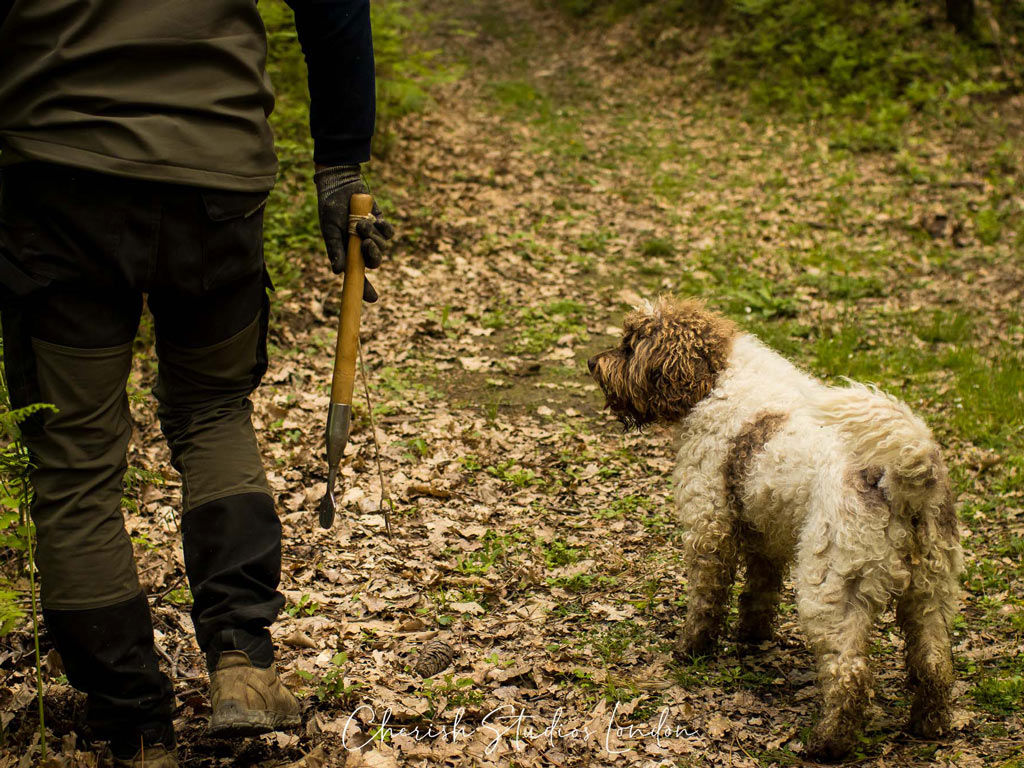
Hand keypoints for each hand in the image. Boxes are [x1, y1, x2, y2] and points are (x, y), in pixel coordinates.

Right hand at [313, 164, 393, 301]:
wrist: (341, 185)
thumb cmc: (331, 209)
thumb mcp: (330, 230)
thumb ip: (335, 249)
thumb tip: (338, 271)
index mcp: (349, 254)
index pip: (359, 275)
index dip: (366, 288)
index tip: (373, 299)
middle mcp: (361, 248)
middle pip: (375, 262)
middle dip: (372, 255)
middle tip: (365, 243)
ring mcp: (373, 236)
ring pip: (382, 246)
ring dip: (372, 235)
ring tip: (360, 222)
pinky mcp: (381, 223)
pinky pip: (388, 232)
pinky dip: (382, 227)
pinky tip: (374, 218)